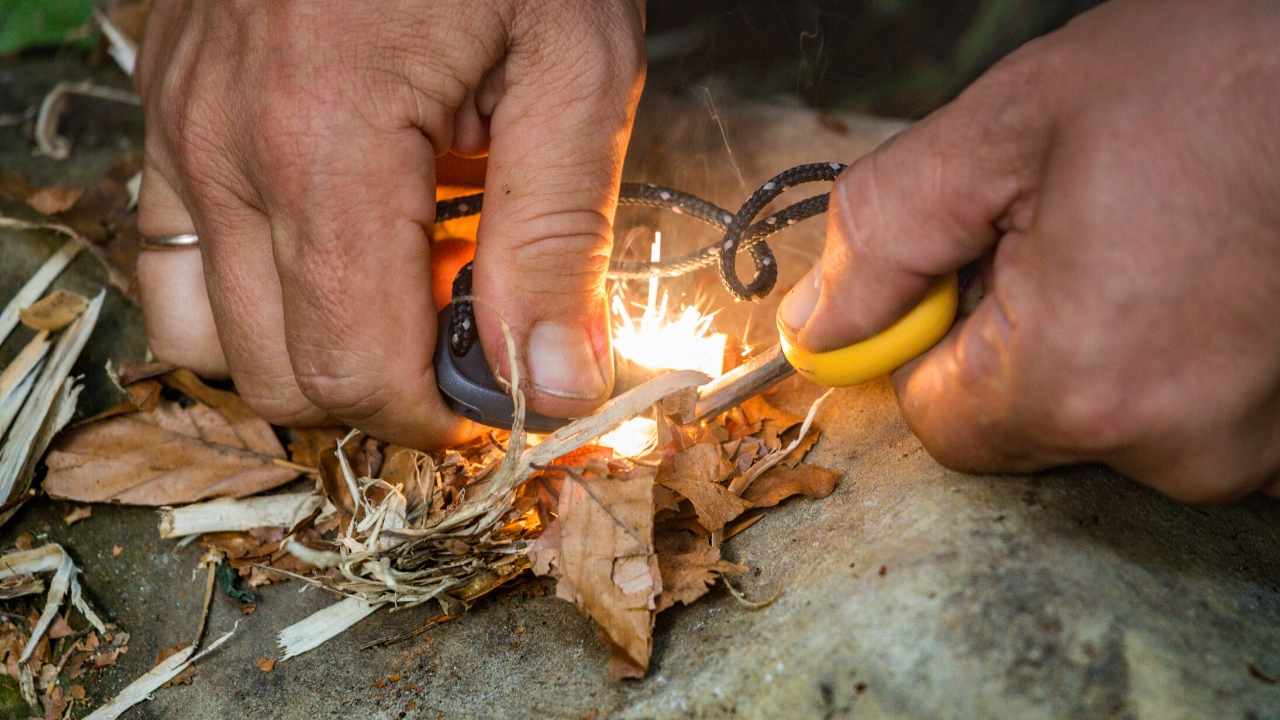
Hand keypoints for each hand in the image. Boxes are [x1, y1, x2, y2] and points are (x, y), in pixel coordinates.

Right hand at [134, 0, 644, 446]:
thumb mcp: (575, 67)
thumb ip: (560, 240)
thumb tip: (554, 387)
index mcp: (327, 145)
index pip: (354, 370)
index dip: (438, 415)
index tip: (503, 393)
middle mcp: (224, 147)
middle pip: (279, 375)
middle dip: (384, 389)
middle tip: (469, 332)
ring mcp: (181, 126)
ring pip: (212, 334)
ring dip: (314, 344)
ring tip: (403, 283)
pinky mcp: (173, 107)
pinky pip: (178, 257)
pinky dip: (256, 287)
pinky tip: (338, 236)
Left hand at [779, 0, 1279, 501]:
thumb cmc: (1216, 78)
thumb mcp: (1009, 127)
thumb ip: (887, 237)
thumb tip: (816, 329)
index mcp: (1079, 381)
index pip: (938, 420)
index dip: (934, 340)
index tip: (973, 265)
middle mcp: (1172, 446)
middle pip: (1026, 424)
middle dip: (1024, 334)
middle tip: (1089, 227)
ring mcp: (1252, 452)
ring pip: (1112, 418)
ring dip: (1111, 340)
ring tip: (1168, 239)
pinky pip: (1187, 414)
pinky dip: (1180, 356)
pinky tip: (1211, 276)